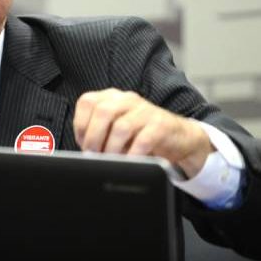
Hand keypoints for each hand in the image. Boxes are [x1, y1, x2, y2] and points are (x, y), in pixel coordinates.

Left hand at [73, 88, 214, 177]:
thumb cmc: (142, 136)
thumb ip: (100, 135)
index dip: (80, 124)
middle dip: (94, 137)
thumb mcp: (117, 131)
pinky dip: (133, 155)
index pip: (88, 102)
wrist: (180, 138)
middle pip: (103, 111)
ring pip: (121, 127)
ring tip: (111, 162)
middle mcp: (128, 100)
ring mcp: (145, 111)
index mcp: (113, 98)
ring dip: (112, 149)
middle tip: (94, 155)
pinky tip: (129, 163)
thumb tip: (83, 152)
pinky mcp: (161, 125)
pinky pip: (143, 140)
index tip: (82, 143)